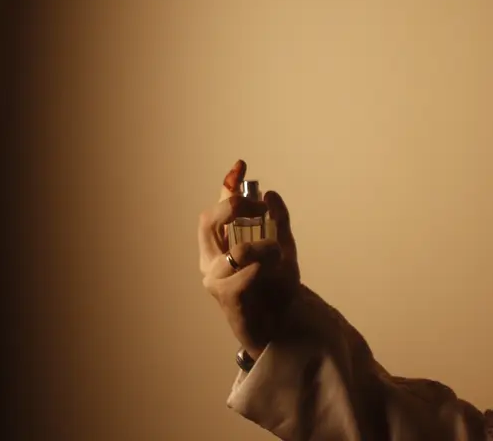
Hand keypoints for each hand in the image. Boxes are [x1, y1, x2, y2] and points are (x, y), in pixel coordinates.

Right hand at [197, 160, 300, 358]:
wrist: (281, 326)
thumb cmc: (276, 289)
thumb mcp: (284, 248)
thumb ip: (278, 221)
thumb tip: (271, 193)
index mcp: (220, 246)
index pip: (217, 210)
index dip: (226, 186)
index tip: (241, 165)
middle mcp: (211, 260)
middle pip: (209, 220)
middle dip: (236, 208)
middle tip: (259, 210)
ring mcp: (216, 280)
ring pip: (237, 250)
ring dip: (265, 248)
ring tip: (278, 257)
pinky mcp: (228, 298)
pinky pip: (245, 273)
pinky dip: (263, 268)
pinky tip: (269, 273)